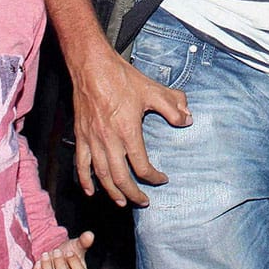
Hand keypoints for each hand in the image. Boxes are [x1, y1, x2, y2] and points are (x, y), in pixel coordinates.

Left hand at [32, 232, 93, 268]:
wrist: (53, 258)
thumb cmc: (68, 253)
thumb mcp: (76, 246)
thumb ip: (83, 242)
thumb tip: (90, 235)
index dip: (74, 264)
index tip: (69, 252)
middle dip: (60, 266)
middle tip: (56, 251)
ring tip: (45, 255)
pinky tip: (38, 263)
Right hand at [72, 44, 192, 207]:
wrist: (92, 66)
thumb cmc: (121, 78)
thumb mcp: (152, 90)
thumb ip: (173, 106)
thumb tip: (188, 120)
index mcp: (128, 132)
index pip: (142, 166)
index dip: (154, 177)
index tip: (162, 179)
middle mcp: (109, 141)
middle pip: (120, 178)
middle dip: (133, 194)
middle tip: (143, 201)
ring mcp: (92, 140)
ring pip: (101, 176)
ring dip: (111, 193)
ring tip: (121, 202)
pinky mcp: (80, 136)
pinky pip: (81, 165)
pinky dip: (85, 181)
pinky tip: (90, 190)